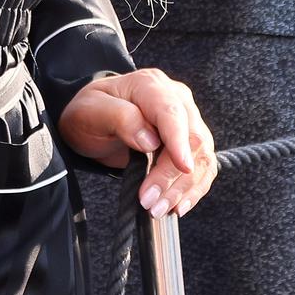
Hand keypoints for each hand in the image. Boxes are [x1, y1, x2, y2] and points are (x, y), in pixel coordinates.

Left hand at [57, 69, 218, 217]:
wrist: (94, 121)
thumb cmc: (91, 113)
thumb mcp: (92, 112)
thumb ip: (119, 118)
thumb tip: (150, 140)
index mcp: (151, 85)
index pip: (172, 113)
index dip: (180, 142)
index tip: (183, 168)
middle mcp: (177, 99)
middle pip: (193, 139)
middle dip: (175, 176)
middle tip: (150, 203)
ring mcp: (187, 121)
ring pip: (203, 157)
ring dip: (184, 188)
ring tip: (158, 209)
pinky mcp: (191, 143)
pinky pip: (203, 168)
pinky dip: (193, 190)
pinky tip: (177, 205)